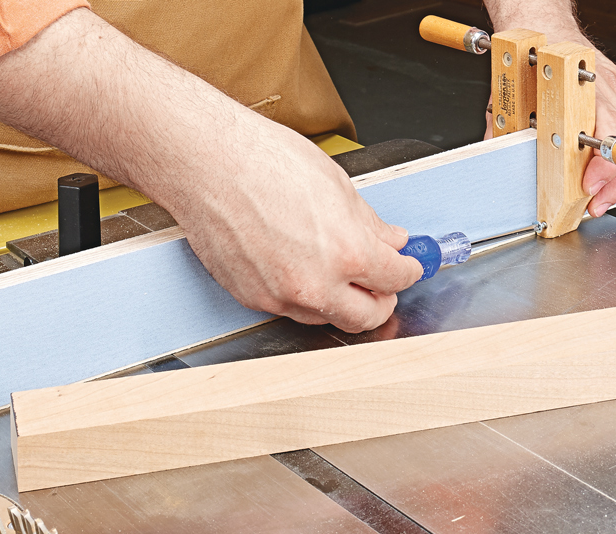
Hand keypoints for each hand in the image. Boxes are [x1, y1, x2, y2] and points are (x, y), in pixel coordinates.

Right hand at [170, 120, 422, 332]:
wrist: (206, 163)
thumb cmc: (263, 162)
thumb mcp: (337, 185)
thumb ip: (370, 223)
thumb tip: (390, 239)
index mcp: (348, 253)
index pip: (397, 279)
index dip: (409, 269)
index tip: (408, 265)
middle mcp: (316, 285)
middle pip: (368, 317)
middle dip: (381, 300)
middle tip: (383, 282)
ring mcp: (281, 296)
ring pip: (327, 317)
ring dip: (340, 300)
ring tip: (337, 269)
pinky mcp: (252, 298)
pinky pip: (290, 308)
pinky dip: (303, 295)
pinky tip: (300, 265)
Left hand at [482, 0, 615, 216]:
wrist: (546, 29)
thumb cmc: (531, 59)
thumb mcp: (511, 95)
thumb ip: (505, 126)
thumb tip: (493, 154)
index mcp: (581, 87)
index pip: (609, 130)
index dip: (604, 163)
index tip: (589, 185)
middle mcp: (609, 88)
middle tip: (596, 202)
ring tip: (606, 193)